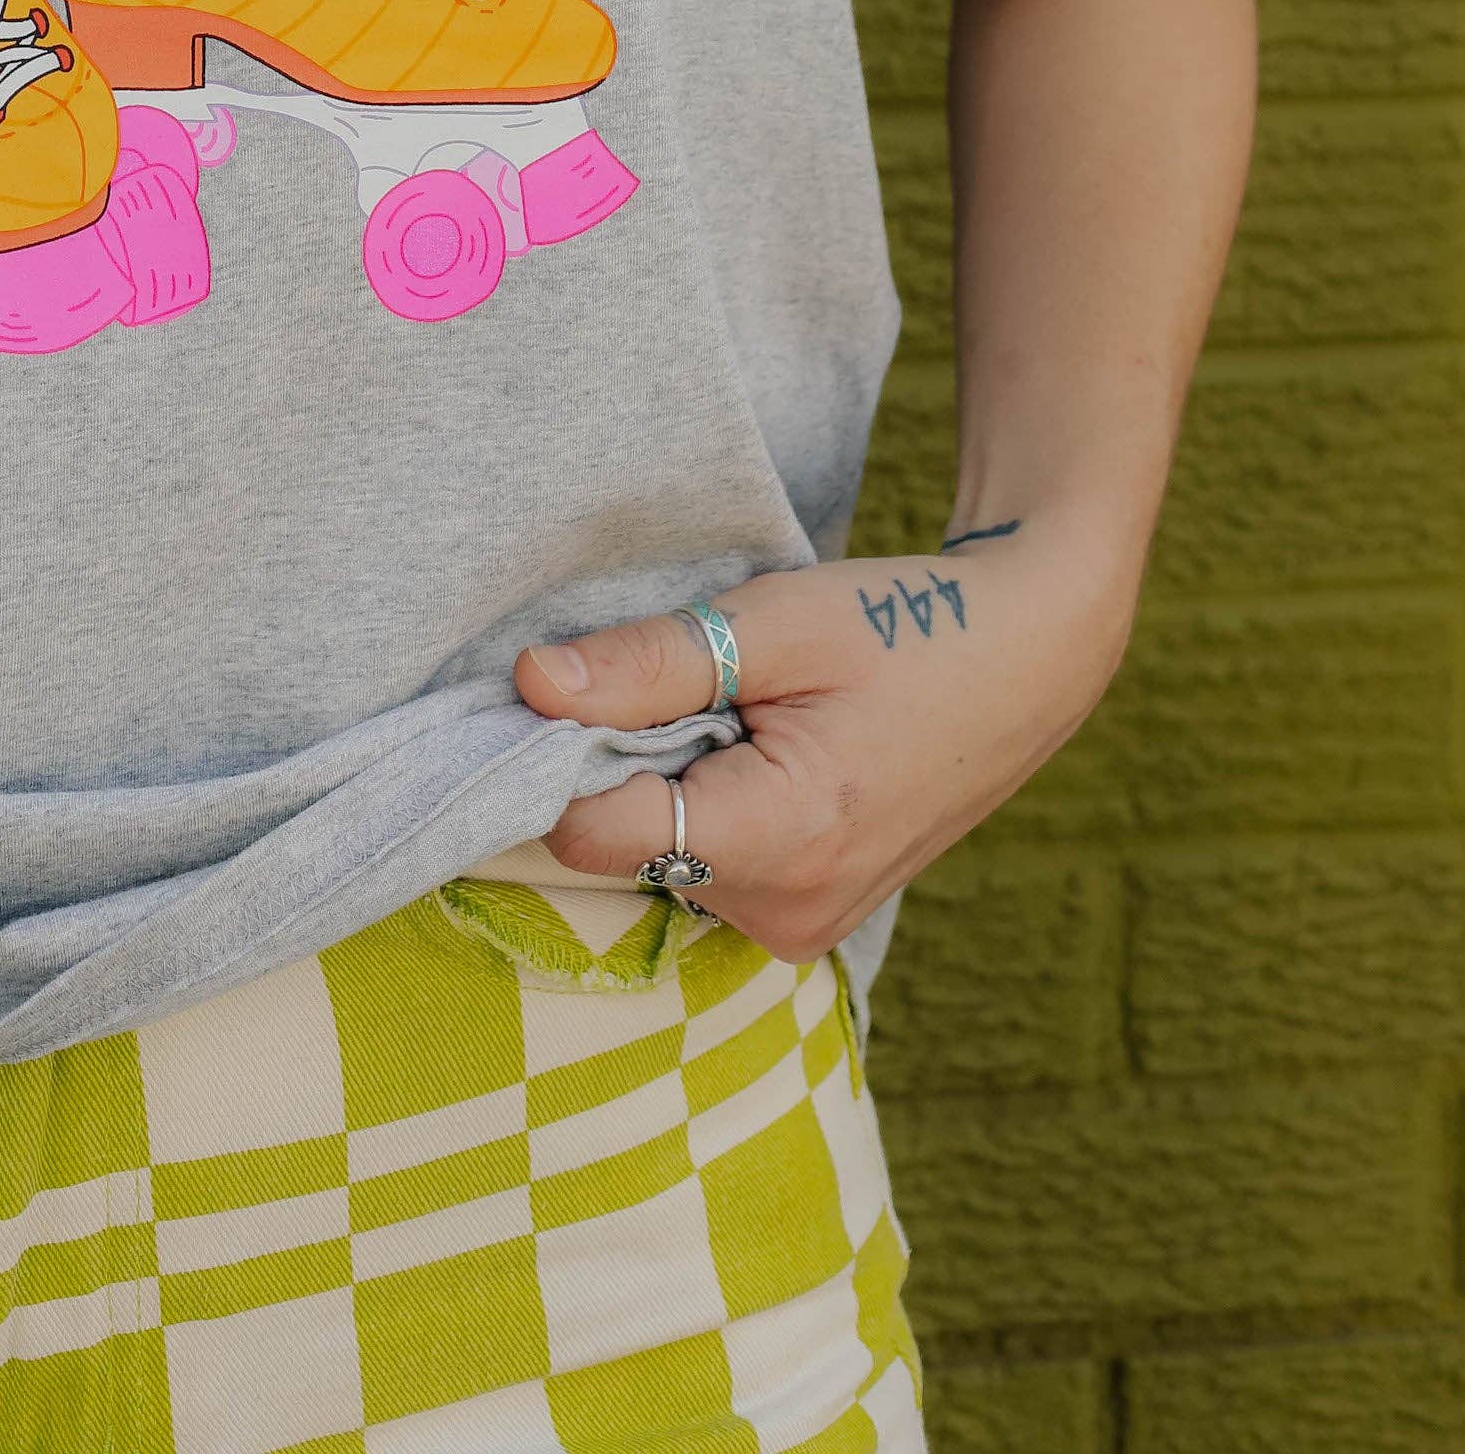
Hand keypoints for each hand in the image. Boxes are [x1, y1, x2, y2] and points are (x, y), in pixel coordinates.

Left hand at [514, 520, 1136, 962]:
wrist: (1025, 659)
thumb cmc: (905, 625)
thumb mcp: (773, 623)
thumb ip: (650, 664)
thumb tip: (528, 686)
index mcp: (780, 842)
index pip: (590, 835)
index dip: (559, 758)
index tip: (581, 689)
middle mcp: (785, 915)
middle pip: (621, 850)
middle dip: (621, 766)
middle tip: (693, 688)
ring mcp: (803, 929)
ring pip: (658, 859)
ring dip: (666, 784)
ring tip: (743, 713)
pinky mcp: (810, 919)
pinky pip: (705, 869)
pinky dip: (705, 808)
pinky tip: (759, 749)